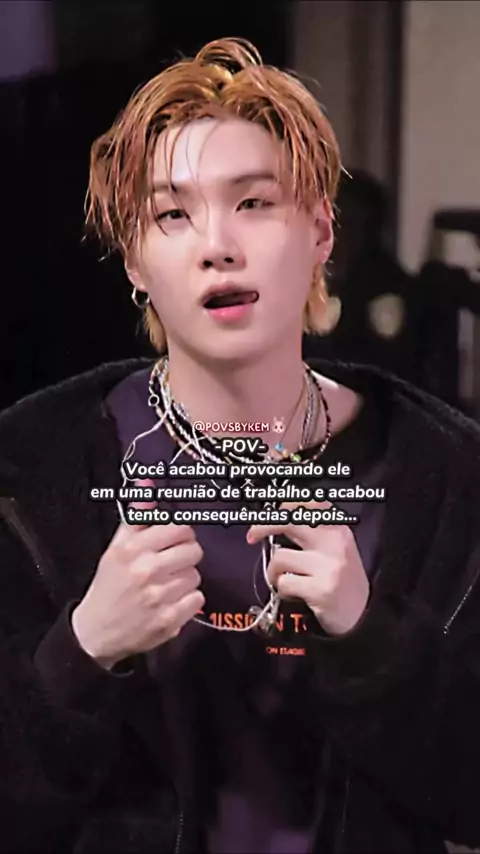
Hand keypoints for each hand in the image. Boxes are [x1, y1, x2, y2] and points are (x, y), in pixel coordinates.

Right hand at [72, 480, 204, 667]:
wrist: (96, 631)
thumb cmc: (109, 585)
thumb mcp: (117, 547)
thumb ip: (137, 516)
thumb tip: (147, 483)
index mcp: (133, 548)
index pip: (180, 527)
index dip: (181, 532)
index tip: (174, 540)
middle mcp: (146, 570)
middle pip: (193, 550)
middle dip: (185, 555)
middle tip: (171, 563)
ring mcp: (159, 597)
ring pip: (196, 575)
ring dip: (185, 579)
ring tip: (166, 584)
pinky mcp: (170, 620)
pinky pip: (197, 598)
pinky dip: (188, 601)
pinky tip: (170, 601)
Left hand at [246, 500, 368, 635]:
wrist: (363, 617)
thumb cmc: (343, 581)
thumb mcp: (336, 550)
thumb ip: (312, 533)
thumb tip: (275, 520)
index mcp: (337, 529)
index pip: (309, 502)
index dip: (284, 505)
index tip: (271, 514)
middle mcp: (334, 543)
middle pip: (288, 520)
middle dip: (262, 526)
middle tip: (252, 536)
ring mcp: (328, 566)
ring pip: (280, 557)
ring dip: (273, 572)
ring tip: (283, 580)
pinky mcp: (320, 589)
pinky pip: (284, 583)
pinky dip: (282, 590)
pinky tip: (294, 594)